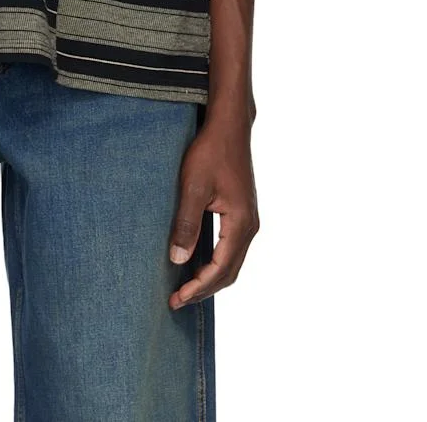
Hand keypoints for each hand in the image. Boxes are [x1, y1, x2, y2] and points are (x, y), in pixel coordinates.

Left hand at [167, 114, 258, 308]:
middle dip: (204, 289)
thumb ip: (187, 224)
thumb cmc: (210, 152)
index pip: (220, 269)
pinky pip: (231, 247)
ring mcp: (248, 219)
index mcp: (240, 224)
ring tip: (185, 286)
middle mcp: (249, 226)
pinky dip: (215, 262)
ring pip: (232, 261)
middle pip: (229, 271)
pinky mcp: (241, 211)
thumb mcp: (193, 187)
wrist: (229, 126)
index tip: (176, 299)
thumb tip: (178, 259)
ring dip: (210, 277)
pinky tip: (197, 261)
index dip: (198, 287)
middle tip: (177, 300)